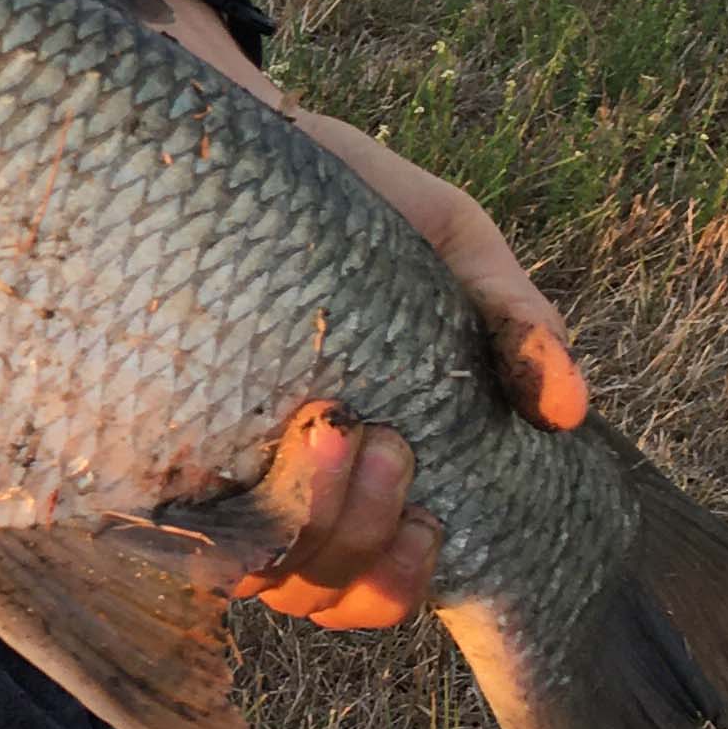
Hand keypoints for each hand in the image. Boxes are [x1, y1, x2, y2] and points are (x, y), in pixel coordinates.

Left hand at [228, 115, 588, 632]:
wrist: (243, 135)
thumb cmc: (357, 196)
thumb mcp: (452, 242)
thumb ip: (514, 318)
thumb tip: (569, 409)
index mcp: (368, 467)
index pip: (377, 589)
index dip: (398, 585)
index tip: (427, 522)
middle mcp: (288, 482)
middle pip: (318, 593)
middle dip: (359, 540)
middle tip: (382, 440)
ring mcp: (218, 460)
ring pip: (256, 570)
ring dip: (308, 523)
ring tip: (329, 426)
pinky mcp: (158, 429)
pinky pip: (177, 520)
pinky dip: (222, 507)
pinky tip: (260, 440)